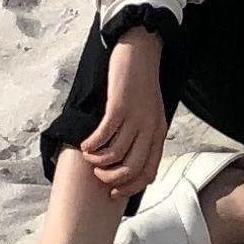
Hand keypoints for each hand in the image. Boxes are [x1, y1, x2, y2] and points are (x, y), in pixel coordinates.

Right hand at [79, 32, 168, 202]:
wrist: (141, 51)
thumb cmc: (140, 85)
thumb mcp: (148, 113)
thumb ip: (141, 137)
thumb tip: (123, 166)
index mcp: (158, 133)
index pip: (148, 174)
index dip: (129, 189)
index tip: (113, 192)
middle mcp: (150, 128)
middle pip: (131, 169)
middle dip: (110, 179)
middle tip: (97, 174)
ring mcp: (136, 117)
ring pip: (115, 156)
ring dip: (97, 161)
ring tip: (89, 156)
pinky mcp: (120, 105)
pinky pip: (104, 135)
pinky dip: (92, 145)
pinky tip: (85, 143)